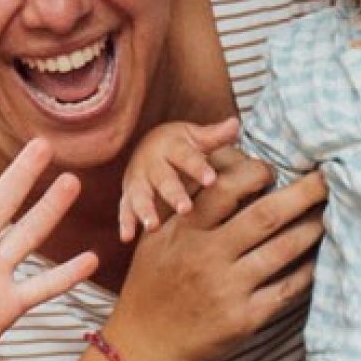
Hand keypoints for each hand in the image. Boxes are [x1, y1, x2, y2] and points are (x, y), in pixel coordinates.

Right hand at [106, 154, 325, 360]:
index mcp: (183, 232)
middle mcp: (206, 258)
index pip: (225, 188)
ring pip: (284, 250)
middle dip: (303, 193)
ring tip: (328, 214)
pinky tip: (318, 256)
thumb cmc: (152, 284)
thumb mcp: (154, 239)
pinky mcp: (245, 319)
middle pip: (265, 216)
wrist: (147, 344)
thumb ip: (184, 204)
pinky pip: (288, 288)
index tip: (272, 170)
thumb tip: (220, 165)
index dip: (255, 172)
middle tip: (325, 179)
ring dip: (312, 228)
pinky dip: (308, 270)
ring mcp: (228, 290)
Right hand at [118, 118, 240, 242]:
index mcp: (172, 147)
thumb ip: (215, 135)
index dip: (198, 168)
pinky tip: (127, 236)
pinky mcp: (128, 195)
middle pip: (164, 179)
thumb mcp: (195, 137)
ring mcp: (138, 180)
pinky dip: (125, 223)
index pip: (186, 157)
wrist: (146, 146)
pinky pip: (125, 209)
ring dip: (146, 211)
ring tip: (153, 226)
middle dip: (173, 194)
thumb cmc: (177, 146)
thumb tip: (235, 124)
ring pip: (141, 196)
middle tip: (185, 209)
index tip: (211, 179)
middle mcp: (153, 164)